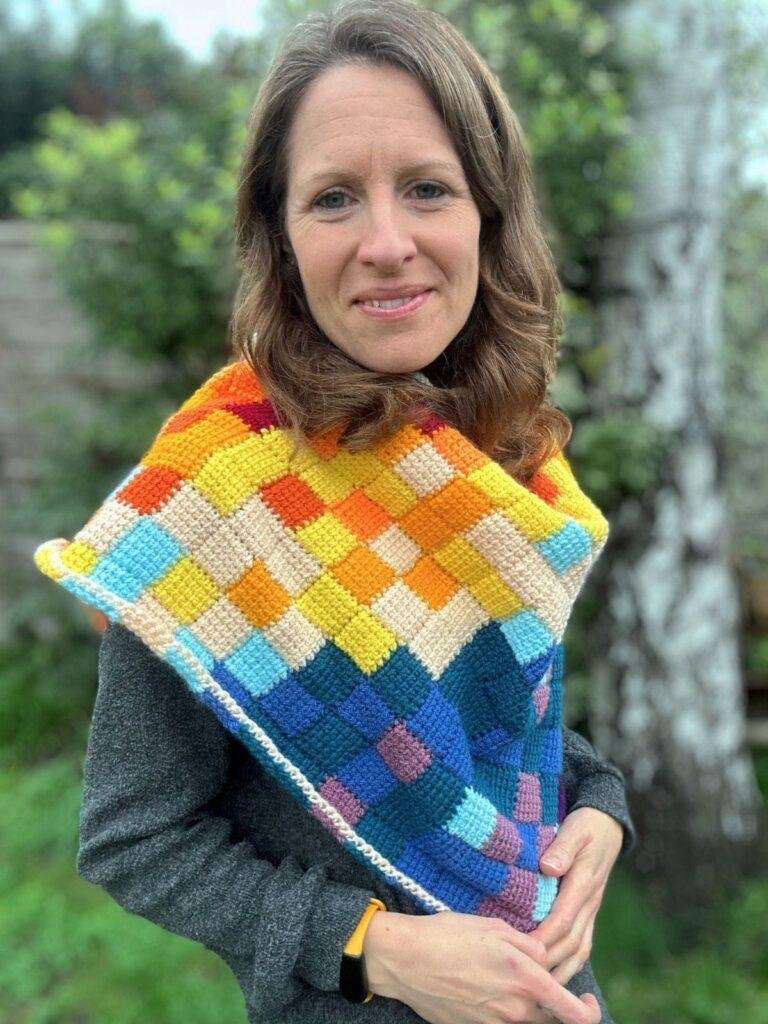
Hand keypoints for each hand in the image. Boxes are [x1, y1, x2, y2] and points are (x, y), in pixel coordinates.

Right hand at [364, 908, 601, 1023]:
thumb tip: (545, 959)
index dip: (588, 1011)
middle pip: (550, 1020)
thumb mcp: (495, 929)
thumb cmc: (449, 936)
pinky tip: (486, 986)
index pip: (572, 1013)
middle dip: (557, 1007)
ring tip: (512, 980)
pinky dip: (502, 1009)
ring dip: (528, 1006)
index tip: (588, 1002)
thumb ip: (530, 946)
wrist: (405, 960)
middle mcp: (513, 1009)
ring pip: (524, 1021)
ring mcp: (492, 1023)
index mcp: (525, 979)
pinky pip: (500, 1023)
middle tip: (551, 987)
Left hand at [530, 808, 623, 985]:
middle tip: (525, 979)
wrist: (607, 826)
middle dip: (549, 963)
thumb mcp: (574, 828)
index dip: (544, 938)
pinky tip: (554, 974)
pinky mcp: (589, 912)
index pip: (562, 920)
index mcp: (583, 883)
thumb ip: (562, 848)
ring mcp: (591, 910)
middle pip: (570, 942)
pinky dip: (569, 962)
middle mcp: (589, 902)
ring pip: (579, 949)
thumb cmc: (586, 826)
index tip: (523, 952)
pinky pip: (582, 944)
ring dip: (561, 970)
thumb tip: (548, 868)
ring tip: (539, 988)